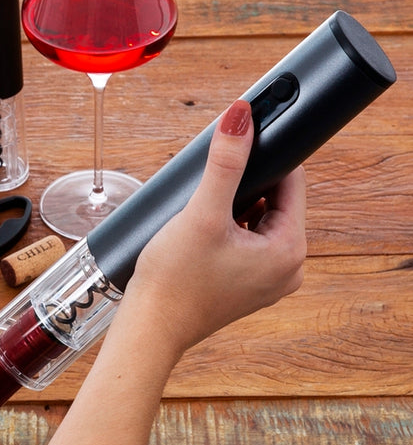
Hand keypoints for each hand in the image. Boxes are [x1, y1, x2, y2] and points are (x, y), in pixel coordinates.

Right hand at [124, 99, 306, 355]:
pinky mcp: (248, 284)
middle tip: (216, 180)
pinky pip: (249, 241)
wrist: (151, 327)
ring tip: (205, 208)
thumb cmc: (174, 281)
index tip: (249, 139)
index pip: (293, 184)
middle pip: (276, 202)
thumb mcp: (201, 214)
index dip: (271, 157)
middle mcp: (287, 268)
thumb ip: (224, 162)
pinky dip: (232, 226)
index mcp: (289, 250)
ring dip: (237, 204)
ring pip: (260, 220)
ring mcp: (268, 279)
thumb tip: (241, 117)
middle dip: (249, 184)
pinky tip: (206, 227)